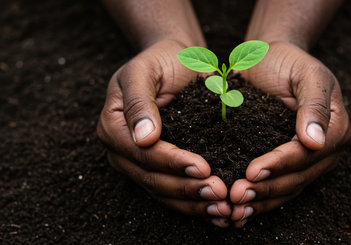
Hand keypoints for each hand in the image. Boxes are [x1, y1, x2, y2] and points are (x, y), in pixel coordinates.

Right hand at [97, 40, 230, 226]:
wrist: (175, 61)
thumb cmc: (160, 60)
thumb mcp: (144, 70)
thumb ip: (139, 101)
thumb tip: (143, 138)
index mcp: (113, 126)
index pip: (143, 153)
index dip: (172, 163)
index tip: (203, 168)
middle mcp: (122, 150)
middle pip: (153, 179)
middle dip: (187, 189)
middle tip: (219, 194)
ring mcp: (139, 162)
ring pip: (163, 192)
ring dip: (193, 203)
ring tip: (222, 210)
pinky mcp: (159, 167)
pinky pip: (173, 191)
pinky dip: (194, 203)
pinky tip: (216, 211)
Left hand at [229, 41, 350, 226]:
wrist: (270, 61)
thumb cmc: (288, 62)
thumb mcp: (306, 74)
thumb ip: (314, 104)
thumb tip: (316, 141)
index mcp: (335, 128)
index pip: (307, 154)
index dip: (279, 165)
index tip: (251, 172)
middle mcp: (324, 150)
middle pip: (297, 178)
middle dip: (266, 189)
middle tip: (236, 196)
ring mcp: (307, 161)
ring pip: (287, 189)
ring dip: (261, 201)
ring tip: (234, 208)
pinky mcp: (287, 164)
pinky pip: (277, 187)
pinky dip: (260, 199)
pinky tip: (240, 210)